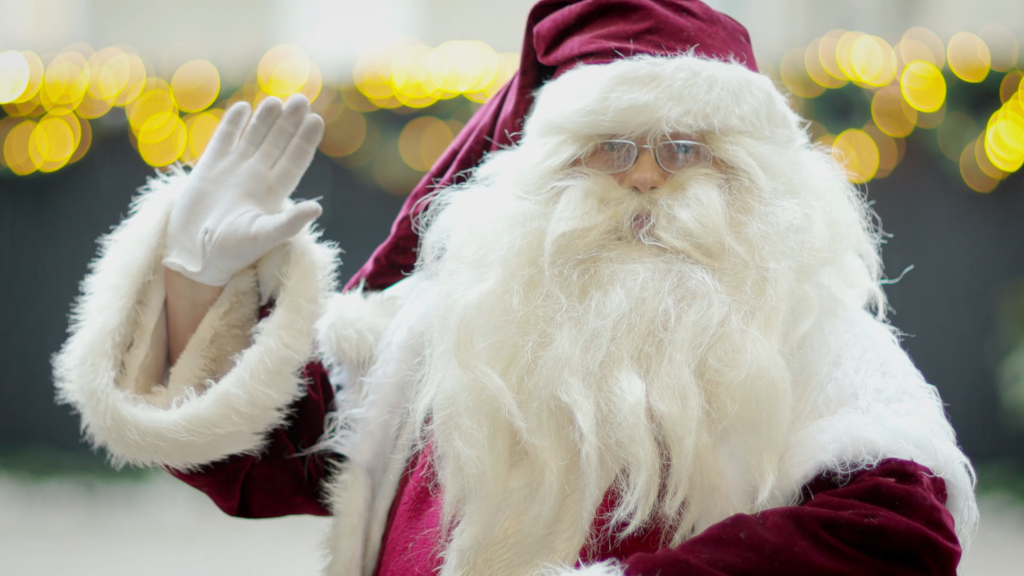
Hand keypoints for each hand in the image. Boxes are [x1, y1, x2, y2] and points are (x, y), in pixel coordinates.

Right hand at [163, 94, 325, 286]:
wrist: (193, 255)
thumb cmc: (231, 252)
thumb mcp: (263, 237)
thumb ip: (289, 223)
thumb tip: (317, 209)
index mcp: (274, 193)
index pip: (295, 160)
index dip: (306, 141)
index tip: (316, 120)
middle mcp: (257, 178)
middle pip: (278, 143)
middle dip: (290, 122)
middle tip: (301, 99)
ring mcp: (234, 170)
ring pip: (254, 137)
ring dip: (265, 119)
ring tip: (276, 101)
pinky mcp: (210, 168)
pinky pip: (224, 140)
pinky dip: (232, 124)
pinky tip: (242, 108)